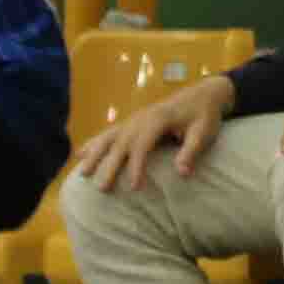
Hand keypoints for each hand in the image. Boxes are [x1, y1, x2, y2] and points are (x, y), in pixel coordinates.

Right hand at [70, 74, 232, 192]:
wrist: (203, 94)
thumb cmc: (205, 115)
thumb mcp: (204, 132)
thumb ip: (191, 151)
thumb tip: (182, 173)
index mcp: (159, 119)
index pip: (143, 145)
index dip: (137, 166)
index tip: (134, 188)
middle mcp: (141, 118)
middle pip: (121, 144)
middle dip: (110, 166)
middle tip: (102, 189)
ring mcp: (134, 119)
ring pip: (109, 137)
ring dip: (94, 155)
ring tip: (82, 174)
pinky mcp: (131, 122)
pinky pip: (108, 132)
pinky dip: (93, 143)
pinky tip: (79, 154)